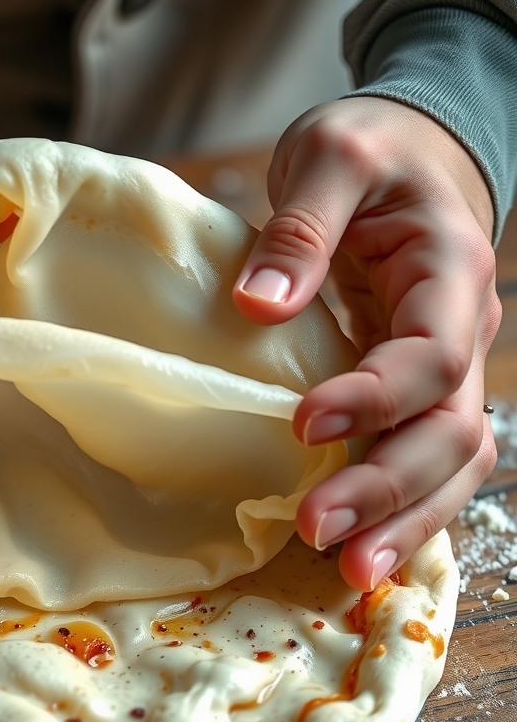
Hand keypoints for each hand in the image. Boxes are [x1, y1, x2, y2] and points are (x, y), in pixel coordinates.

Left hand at [232, 97, 499, 591]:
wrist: (411, 153)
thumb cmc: (371, 149)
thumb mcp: (331, 155)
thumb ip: (303, 222)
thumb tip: (258, 303)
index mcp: (450, 273)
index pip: (431, 354)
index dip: (376, 395)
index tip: (303, 421)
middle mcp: (463, 333)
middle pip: (451, 431)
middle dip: (389, 487)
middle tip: (321, 531)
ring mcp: (445, 371)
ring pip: (451, 463)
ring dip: (404, 520)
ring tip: (350, 572)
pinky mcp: (415, 393)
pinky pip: (424, 463)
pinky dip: (400, 511)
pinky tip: (360, 552)